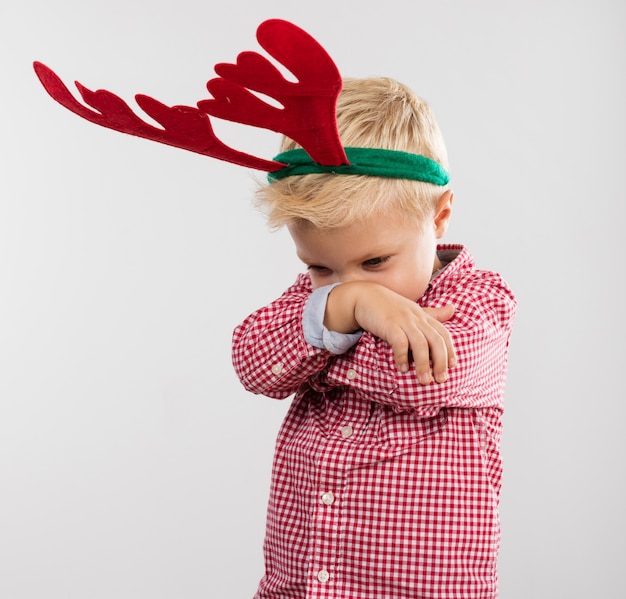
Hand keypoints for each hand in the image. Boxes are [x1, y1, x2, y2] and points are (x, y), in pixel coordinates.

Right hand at [325, 282, 455, 383]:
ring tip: (423, 380)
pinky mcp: (389, 325)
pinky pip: (400, 342)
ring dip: (423, 364)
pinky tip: (402, 368)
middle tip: (440, 379)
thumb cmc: (390, 306)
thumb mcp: (414, 309)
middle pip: (436, 341)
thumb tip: (453, 310)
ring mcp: (403, 321)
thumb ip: (432, 314)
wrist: (365, 296)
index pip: (444, 333)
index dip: (450, 350)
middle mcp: (416, 318)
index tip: (453, 366)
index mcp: (424, 316)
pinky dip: (403, 356)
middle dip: (440, 362)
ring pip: (420, 344)